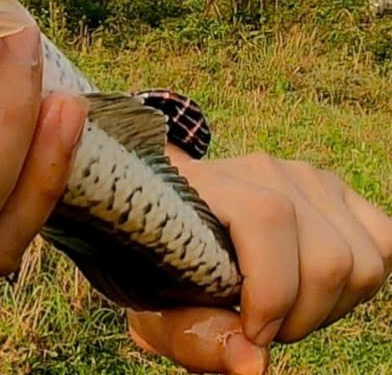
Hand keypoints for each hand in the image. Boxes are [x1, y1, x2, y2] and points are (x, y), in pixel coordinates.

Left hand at [127, 147, 391, 374]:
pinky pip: (384, 243)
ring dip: (332, 307)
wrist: (175, 224)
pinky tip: (315, 294)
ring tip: (286, 313)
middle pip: (328, 256)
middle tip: (266, 330)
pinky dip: (359, 286)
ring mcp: (304, 176)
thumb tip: (254, 365)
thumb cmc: (164, 270)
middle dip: (303, 317)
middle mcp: (260, 170)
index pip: (267, 218)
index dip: (273, 291)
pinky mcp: (336, 191)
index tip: (252, 333)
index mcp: (204, 184)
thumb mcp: (158, 307)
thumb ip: (195, 336)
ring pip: (364, 259)